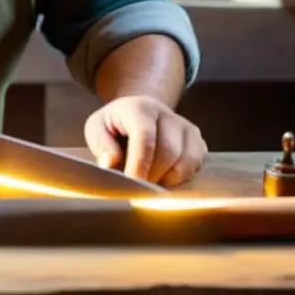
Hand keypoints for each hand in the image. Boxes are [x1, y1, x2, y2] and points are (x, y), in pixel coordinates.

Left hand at [83, 95, 205, 186]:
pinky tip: (163, 176)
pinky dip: (180, 178)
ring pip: (186, 161)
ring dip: (167, 179)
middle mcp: (167, 114)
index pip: (145, 136)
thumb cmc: (115, 125)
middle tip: (137, 187)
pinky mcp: (198, 141)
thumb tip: (110, 164)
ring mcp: (186, 127)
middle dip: (152, 176)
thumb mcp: (97, 128)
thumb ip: (102, 145)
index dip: (139, 163)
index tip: (131, 184)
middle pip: (168, 151)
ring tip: (149, 181)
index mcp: (140, 107)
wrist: (138, 114)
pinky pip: (195, 166)